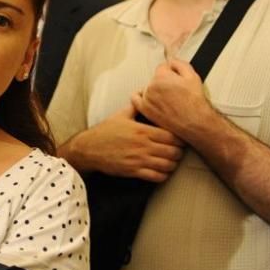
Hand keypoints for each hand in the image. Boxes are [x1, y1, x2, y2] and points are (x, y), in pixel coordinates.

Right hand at [64, 102, 183, 181]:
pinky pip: (156, 177)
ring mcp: (139, 160)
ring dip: (173, 164)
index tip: (181, 138)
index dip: (180, 138)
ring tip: (171, 161)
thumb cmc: (105, 132)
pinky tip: (162, 171)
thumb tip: (143, 93)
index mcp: (142, 130)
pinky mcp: (133, 171)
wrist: (88, 149)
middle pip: (174, 151)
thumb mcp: (120, 115)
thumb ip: (135, 106)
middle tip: (179, 150)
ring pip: (167, 165)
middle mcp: (143, 145)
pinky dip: (163, 175)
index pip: (172, 136)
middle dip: (179, 152)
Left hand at [131, 59, 213, 138]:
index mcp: (162, 76)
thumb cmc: (194, 101)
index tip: (175, 80)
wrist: (194, 121)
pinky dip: (140, 97)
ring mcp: (146, 98)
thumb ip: (180, 64)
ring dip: (154, 91)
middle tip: (174, 92)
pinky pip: (135, 99)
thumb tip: (171, 61)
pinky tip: (148, 100)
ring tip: (166, 99)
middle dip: (163, 83)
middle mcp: (151, 86)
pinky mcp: (144, 110)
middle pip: (154, 79)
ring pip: (147, 89)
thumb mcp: (192, 76)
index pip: (162, 68)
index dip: (170, 73)